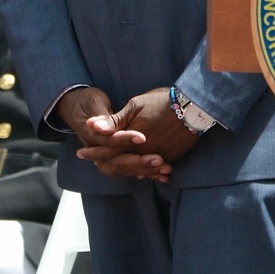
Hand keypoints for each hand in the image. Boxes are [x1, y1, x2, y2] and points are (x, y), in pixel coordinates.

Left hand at [76, 87, 199, 179]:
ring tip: (115, 168)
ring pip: (139, 168)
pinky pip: (156, 169)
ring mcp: (160, 156)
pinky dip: (148, 171)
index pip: (108, 150)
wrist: (193, 107)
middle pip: (121, 162)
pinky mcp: (172, 157)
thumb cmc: (162, 102)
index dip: (94, 151)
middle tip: (93, 161)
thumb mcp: (135, 106)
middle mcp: (145, 151)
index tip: (81, 153)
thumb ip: (114, 121)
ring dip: (127, 168)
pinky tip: (143, 172)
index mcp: (133, 139)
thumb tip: (92, 127)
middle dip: (105, 161)